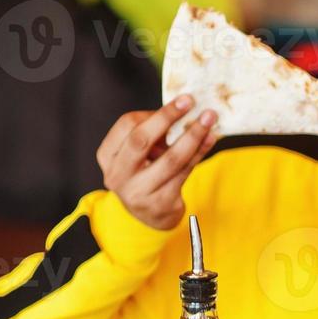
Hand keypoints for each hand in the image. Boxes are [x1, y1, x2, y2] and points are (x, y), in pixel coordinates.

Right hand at [97, 96, 217, 229]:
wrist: (150, 217)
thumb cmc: (146, 176)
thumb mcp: (140, 155)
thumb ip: (153, 136)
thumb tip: (182, 108)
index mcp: (107, 156)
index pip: (126, 125)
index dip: (154, 112)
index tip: (180, 101)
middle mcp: (117, 175)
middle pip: (141, 140)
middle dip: (167, 117)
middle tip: (190, 101)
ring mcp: (137, 192)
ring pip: (170, 158)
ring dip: (192, 135)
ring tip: (209, 119)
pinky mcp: (160, 203)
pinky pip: (185, 172)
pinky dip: (199, 152)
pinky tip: (210, 139)